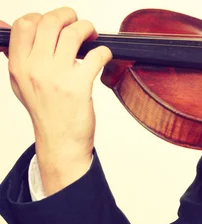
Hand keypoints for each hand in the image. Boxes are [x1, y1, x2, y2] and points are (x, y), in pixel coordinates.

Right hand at [7, 7, 111, 194]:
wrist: (60, 142)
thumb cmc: (45, 112)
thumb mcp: (20, 82)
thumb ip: (14, 53)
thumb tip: (4, 24)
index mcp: (18, 65)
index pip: (24, 25)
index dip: (42, 17)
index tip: (55, 23)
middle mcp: (35, 69)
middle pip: (49, 22)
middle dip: (68, 16)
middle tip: (77, 23)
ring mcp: (57, 77)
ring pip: (72, 34)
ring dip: (87, 28)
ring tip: (92, 35)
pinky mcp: (79, 86)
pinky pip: (95, 56)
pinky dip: (103, 51)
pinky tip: (103, 56)